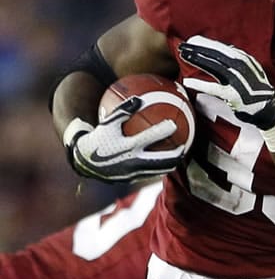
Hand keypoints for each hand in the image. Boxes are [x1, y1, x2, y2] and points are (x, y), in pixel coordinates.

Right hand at [65, 99, 181, 181]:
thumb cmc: (99, 137)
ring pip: (158, 171)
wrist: (85, 161)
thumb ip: (124, 110)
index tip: (174, 124)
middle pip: (160, 161)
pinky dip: (160, 168)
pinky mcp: (132, 179)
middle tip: (184, 147)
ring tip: (179, 157)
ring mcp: (133, 173)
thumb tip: (139, 99)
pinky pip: (151, 174)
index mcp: (126, 146)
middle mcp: (131, 161)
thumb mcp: (109, 122)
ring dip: (171, 164)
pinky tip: (166, 163)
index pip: (149, 137)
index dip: (162, 131)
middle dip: (175, 155)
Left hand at [178, 36, 274, 129]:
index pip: (221, 48)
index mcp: (244, 59)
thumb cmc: (256, 90)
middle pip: (215, 53)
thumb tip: (225, 50)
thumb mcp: (249, 70)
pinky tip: (188, 82)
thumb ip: (237, 60)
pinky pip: (214, 88)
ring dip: (197, 59)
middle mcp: (241, 66)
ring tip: (183, 55)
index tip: (192, 41)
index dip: (205, 44)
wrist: (268, 108)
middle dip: (198, 48)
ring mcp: (237, 80)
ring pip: (213, 66)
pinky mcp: (233, 94)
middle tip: (183, 45)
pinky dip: (200, 84)